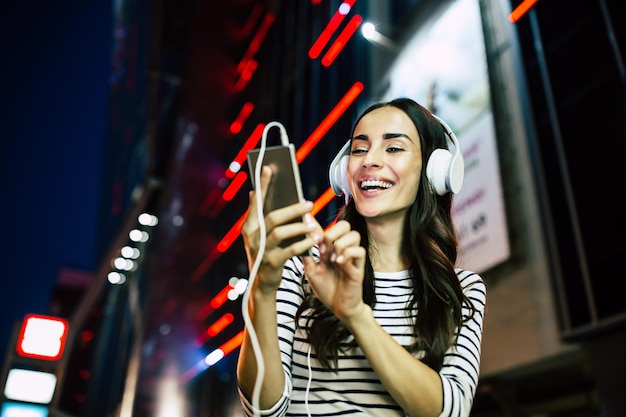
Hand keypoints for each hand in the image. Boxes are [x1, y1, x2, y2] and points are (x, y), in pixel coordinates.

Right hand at [241, 166, 321, 291]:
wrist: (263, 284)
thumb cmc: (266, 253)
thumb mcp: (260, 235)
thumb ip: (259, 216)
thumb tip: (254, 192)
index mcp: (249, 227)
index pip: (255, 202)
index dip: (262, 185)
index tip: (269, 168)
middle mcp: (252, 237)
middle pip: (272, 217)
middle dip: (292, 209)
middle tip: (310, 203)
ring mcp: (261, 251)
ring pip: (281, 232)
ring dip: (300, 226)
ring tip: (314, 224)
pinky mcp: (272, 263)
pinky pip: (290, 250)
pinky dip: (304, 243)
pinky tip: (315, 239)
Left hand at [302, 220, 365, 322]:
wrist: (339, 307)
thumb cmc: (327, 289)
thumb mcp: (311, 270)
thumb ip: (306, 255)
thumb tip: (297, 239)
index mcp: (330, 249)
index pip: (325, 229)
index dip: (315, 224)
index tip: (305, 221)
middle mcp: (342, 250)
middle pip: (344, 225)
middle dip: (332, 232)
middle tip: (322, 248)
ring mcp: (351, 257)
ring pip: (354, 235)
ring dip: (340, 243)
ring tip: (331, 258)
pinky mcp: (359, 267)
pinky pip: (360, 251)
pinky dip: (348, 254)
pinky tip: (338, 263)